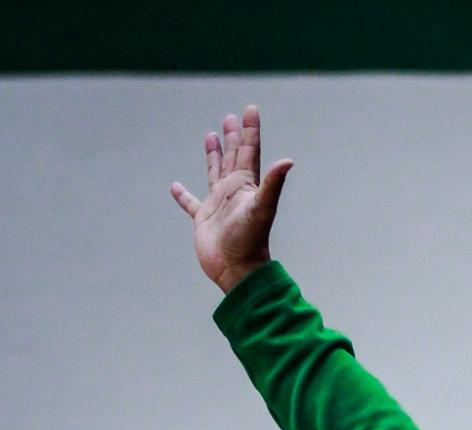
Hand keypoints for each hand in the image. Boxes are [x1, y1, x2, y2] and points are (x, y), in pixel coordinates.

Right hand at [170, 104, 292, 292]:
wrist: (237, 270)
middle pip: (232, 157)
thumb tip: (289, 160)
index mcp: (246, 185)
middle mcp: (233, 192)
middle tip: (230, 117)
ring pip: (214, 173)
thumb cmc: (251, 241)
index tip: (251, 109)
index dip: (250, 131)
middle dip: (233, 137)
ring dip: (213, 156)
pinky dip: (184, 196)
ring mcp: (218, 204)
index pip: (249, 152)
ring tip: (210, 136)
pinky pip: (191, 203)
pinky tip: (175, 187)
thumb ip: (273, 183)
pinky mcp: (203, 220)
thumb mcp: (262, 208)